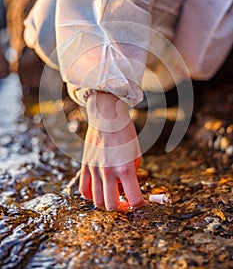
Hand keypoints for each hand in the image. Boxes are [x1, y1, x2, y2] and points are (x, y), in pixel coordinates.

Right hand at [79, 92, 144, 210]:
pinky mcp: (85, 166)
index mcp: (125, 168)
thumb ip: (132, 173)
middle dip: (121, 208)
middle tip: (126, 202)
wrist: (107, 116)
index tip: (141, 203)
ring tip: (113, 196)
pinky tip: (100, 191)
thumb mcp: (136, 153)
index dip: (140, 205)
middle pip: (111, 206)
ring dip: (106, 204)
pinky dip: (92, 196)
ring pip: (96, 201)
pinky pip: (84, 190)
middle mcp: (108, 171)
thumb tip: (126, 188)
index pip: (134, 199)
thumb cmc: (125, 133)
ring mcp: (94, 169)